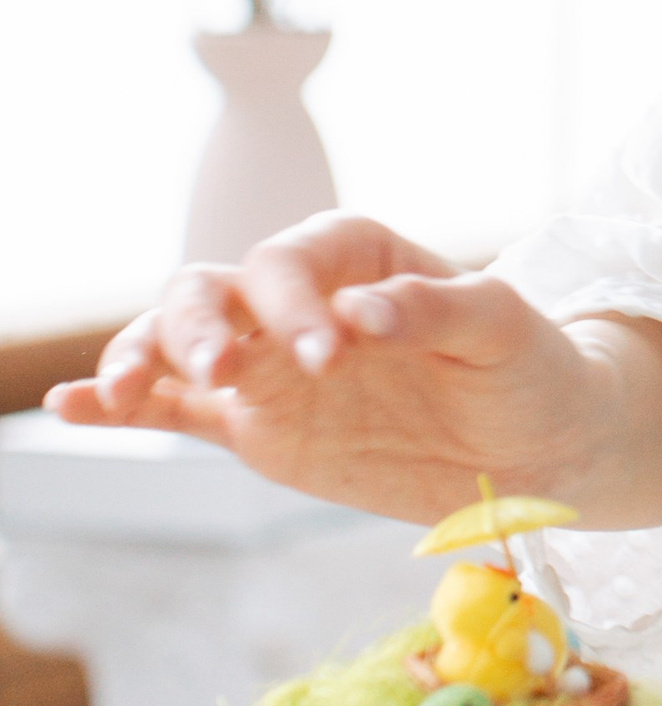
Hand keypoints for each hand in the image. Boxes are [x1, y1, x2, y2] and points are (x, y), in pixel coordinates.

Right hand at [43, 212, 661, 528]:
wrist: (541, 446)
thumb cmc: (529, 365)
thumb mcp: (504, 328)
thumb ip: (435, 308)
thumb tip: (359, 311)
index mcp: (358, 260)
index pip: (297, 259)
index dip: (294, 297)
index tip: (330, 351)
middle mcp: (300, 302)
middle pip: (217, 291)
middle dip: (202, 324)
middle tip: (225, 371)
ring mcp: (270, 365)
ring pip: (179, 340)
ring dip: (144, 354)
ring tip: (124, 388)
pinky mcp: (257, 424)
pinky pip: (175, 409)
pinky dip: (124, 404)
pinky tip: (75, 407)